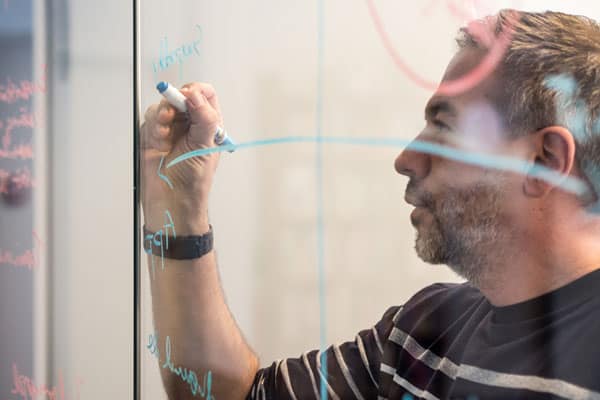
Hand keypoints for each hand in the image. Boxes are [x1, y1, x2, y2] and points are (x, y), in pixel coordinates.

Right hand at [140, 82, 222, 232]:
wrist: (171, 201)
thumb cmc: (193, 181)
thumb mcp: (205, 147)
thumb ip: (204, 119)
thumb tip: (196, 95)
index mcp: (209, 125)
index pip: (205, 95)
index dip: (196, 91)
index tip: (188, 96)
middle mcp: (190, 125)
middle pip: (181, 96)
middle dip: (175, 103)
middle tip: (172, 114)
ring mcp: (171, 129)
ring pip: (163, 106)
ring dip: (162, 118)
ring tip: (165, 136)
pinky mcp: (153, 135)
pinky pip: (150, 119)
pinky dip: (153, 128)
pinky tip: (159, 143)